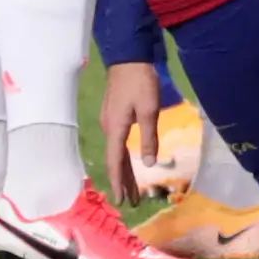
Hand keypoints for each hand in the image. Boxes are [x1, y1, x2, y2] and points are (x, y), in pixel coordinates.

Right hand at [101, 61, 163, 203]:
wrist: (128, 56)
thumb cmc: (140, 82)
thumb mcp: (149, 110)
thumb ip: (149, 138)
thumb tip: (148, 164)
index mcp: (116, 128)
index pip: (115, 162)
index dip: (119, 182)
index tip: (122, 201)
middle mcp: (109, 127)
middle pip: (116, 160)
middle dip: (124, 181)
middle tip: (132, 202)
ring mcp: (110, 120)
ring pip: (117, 151)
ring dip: (125, 170)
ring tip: (133, 189)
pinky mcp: (114, 114)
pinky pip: (118, 142)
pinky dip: (123, 156)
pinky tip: (129, 162)